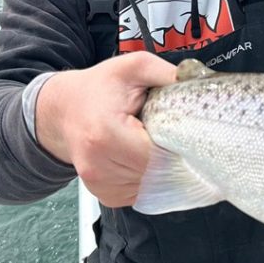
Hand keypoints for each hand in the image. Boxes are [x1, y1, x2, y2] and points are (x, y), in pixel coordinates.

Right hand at [36, 51, 178, 207]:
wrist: (65, 109)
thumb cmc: (101, 88)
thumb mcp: (134, 67)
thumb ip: (166, 73)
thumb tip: (198, 81)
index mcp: (106, 134)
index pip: (158, 155)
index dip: (177, 144)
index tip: (184, 129)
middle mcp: (98, 165)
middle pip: (157, 172)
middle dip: (170, 154)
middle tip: (166, 132)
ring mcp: (99, 184)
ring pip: (152, 185)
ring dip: (159, 167)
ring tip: (147, 141)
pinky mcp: (105, 194)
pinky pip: (141, 192)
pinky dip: (148, 176)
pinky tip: (139, 155)